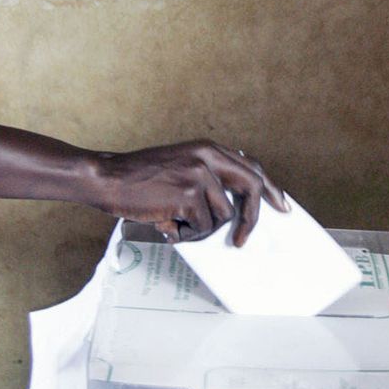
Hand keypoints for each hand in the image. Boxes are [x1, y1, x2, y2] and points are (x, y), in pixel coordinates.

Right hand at [91, 140, 288, 245]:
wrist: (107, 178)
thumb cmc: (138, 178)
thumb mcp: (180, 164)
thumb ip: (207, 176)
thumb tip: (232, 207)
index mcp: (208, 148)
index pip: (251, 167)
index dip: (269, 188)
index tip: (281, 206)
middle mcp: (208, 157)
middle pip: (251, 188)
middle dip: (252, 218)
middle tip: (242, 240)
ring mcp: (200, 175)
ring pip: (221, 217)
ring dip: (199, 229)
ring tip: (175, 222)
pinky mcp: (189, 196)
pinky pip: (202, 228)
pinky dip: (185, 234)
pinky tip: (166, 224)